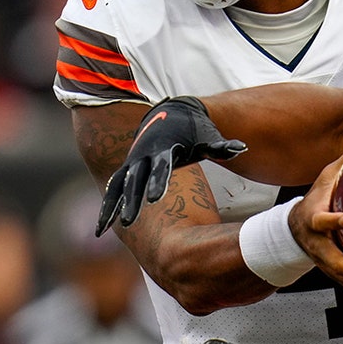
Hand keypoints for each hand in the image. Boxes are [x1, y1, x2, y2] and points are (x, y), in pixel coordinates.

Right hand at [96, 96, 245, 234]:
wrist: (171, 113)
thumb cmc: (194, 130)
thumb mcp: (207, 136)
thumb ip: (221, 146)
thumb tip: (242, 148)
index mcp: (165, 148)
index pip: (161, 167)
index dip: (157, 182)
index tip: (154, 199)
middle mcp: (144, 156)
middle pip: (136, 180)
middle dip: (132, 200)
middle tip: (129, 222)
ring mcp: (133, 162)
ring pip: (118, 186)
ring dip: (112, 207)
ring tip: (103, 230)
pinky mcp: (127, 169)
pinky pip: (113, 190)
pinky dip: (106, 207)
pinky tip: (100, 229)